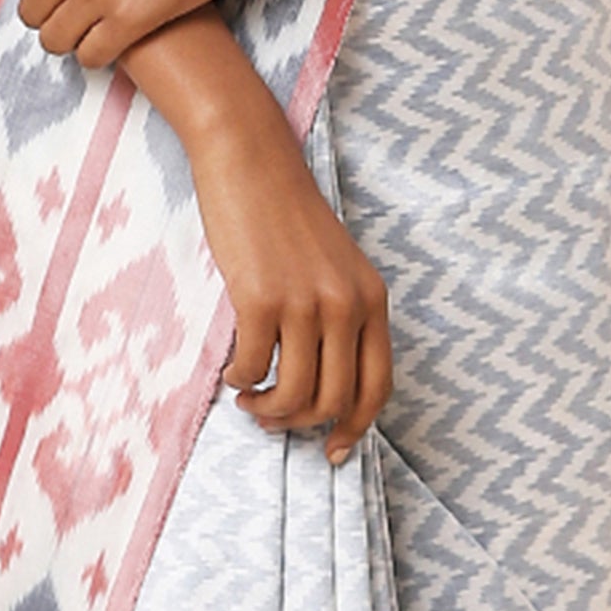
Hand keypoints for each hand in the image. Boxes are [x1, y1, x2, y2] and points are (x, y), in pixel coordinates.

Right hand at [185, 99, 391, 467]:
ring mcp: (306, 302)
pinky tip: (232, 370)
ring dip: (266, 409)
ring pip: (294, 395)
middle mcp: (347, 305)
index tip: (333, 450)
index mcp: (372, 300)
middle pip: (332, 400)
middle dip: (298, 423)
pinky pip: (253, 366)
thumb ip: (340, 318)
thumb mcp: (334, 268)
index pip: (377, 387)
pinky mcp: (261, 298)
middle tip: (269, 416)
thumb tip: (321, 387)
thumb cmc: (285, 215)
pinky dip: (239, 379)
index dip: (355, 428)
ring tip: (248, 399)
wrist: (250, 161)